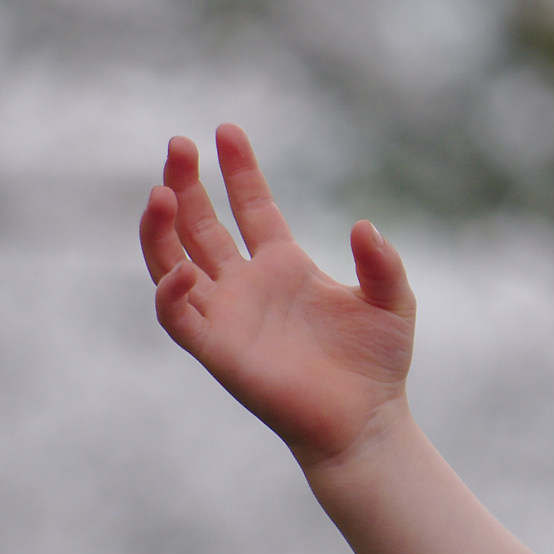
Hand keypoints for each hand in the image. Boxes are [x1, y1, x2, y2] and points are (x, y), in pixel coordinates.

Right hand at [139, 125, 414, 469]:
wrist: (366, 422)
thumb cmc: (377, 364)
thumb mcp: (392, 300)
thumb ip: (381, 262)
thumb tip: (363, 226)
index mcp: (283, 265)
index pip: (250, 206)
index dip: (238, 169)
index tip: (227, 130)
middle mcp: (247, 286)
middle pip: (201, 224)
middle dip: (186, 183)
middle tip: (177, 144)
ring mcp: (227, 316)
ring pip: (172, 262)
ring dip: (161, 227)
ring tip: (161, 190)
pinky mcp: (217, 351)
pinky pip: (178, 318)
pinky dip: (170, 292)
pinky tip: (180, 268)